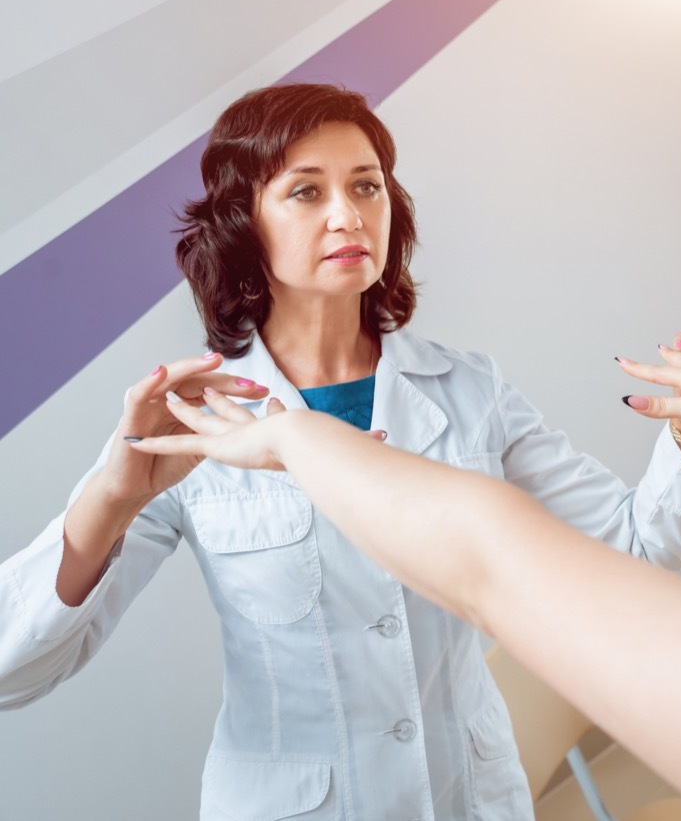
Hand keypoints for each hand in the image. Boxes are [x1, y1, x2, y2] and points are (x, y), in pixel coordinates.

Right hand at [98, 354, 268, 505]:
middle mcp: (169, 400)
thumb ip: (219, 433)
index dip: (238, 390)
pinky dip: (149, 382)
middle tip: (248, 383)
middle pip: (198, 381)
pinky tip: (161, 372)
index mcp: (186, 407)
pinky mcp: (130, 415)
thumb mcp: (200, 448)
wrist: (135, 488)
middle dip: (224, 381)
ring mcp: (150, 405)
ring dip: (191, 368)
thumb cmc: (164, 467)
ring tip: (212, 361)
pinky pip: (138, 394)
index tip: (263, 392)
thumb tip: (252, 427)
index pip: (215, 390)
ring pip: (170, 379)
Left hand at [131, 389, 387, 470]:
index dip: (268, 407)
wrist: (311, 441)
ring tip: (165, 402)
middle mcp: (255, 426)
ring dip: (184, 412)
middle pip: (232, 411)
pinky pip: (180, 444)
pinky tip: (136, 442)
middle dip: (219, 401)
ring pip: (202, 421)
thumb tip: (387, 439)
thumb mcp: (347, 445)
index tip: (266, 399)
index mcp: (281, 429)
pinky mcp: (217, 445)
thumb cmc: (331, 447)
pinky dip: (157, 443)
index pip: (271, 415)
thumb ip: (363, 443)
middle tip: (205, 389)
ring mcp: (234, 434)